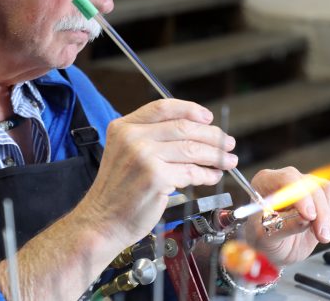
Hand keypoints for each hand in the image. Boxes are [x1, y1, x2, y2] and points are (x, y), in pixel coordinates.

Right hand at [78, 99, 237, 248]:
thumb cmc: (117, 192)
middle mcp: (132, 137)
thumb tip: (192, 132)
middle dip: (211, 135)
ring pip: (191, 148)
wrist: (102, 221)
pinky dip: (207, 174)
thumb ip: (151, 138)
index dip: (190, 110)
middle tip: (227, 142)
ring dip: (215, 155)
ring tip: (227, 160)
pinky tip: (213, 176)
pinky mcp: (156, 177)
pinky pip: (191, 171)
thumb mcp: (125, 153)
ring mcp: (143, 156)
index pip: (163, 108)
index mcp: (123, 127)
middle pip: (182, 127)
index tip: (208, 118)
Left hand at [245, 167, 329, 264]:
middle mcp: (288, 179)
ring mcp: (307, 185)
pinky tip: (326, 222)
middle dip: (321, 213)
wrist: (275, 245)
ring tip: (320, 233)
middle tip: (321, 235)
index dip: (302, 196)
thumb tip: (303, 219)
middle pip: (313, 186)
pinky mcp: (323, 193)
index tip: (309, 216)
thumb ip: (283, 226)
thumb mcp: (266, 237)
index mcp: (265, 182)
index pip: (287, 178)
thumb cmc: (264, 237)